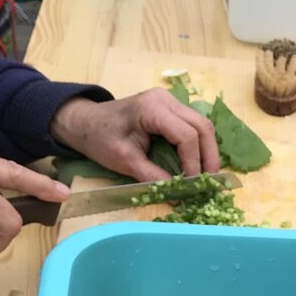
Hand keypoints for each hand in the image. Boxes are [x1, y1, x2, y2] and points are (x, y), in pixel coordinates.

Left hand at [50, 89, 219, 181]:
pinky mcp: (171, 108)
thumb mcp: (125, 161)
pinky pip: (194, 126)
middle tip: (209, 182)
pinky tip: (197, 163)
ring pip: (202, 125)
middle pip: (202, 126)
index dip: (194, 162)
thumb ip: (153, 177)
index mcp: (152, 108)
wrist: (85, 122)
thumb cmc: (100, 139)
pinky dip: (199, 145)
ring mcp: (170, 101)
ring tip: (205, 175)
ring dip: (208, 151)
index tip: (192, 184)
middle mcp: (166, 100)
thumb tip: (178, 196)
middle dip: (209, 156)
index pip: (186, 135)